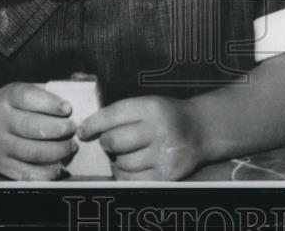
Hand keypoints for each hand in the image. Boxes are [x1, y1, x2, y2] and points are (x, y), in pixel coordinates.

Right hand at [0, 83, 77, 180]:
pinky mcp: (1, 165)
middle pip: (30, 127)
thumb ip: (47, 92)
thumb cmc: (15, 105)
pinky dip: (46, 172)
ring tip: (72, 146)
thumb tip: (80, 87)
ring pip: (31, 152)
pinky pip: (26, 173)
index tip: (68, 108)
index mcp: (7, 97)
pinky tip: (60, 166)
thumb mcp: (23, 91)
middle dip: (57, 129)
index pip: (28, 98)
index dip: (50, 103)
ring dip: (57, 151)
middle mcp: (0, 121)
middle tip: (74, 128)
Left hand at [79, 95, 205, 180]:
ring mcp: (163, 155)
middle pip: (114, 142)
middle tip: (111, 141)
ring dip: (117, 160)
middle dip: (107, 143)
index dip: (93, 124)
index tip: (83, 131)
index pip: (113, 115)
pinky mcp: (165, 176)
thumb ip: (123, 113)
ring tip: (127, 153)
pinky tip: (133, 166)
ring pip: (121, 163)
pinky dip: (125, 175)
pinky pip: (131, 181)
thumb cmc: (168, 115)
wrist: (201, 131)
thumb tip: (89, 129)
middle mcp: (159, 130)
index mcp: (153, 107)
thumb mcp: (150, 103)